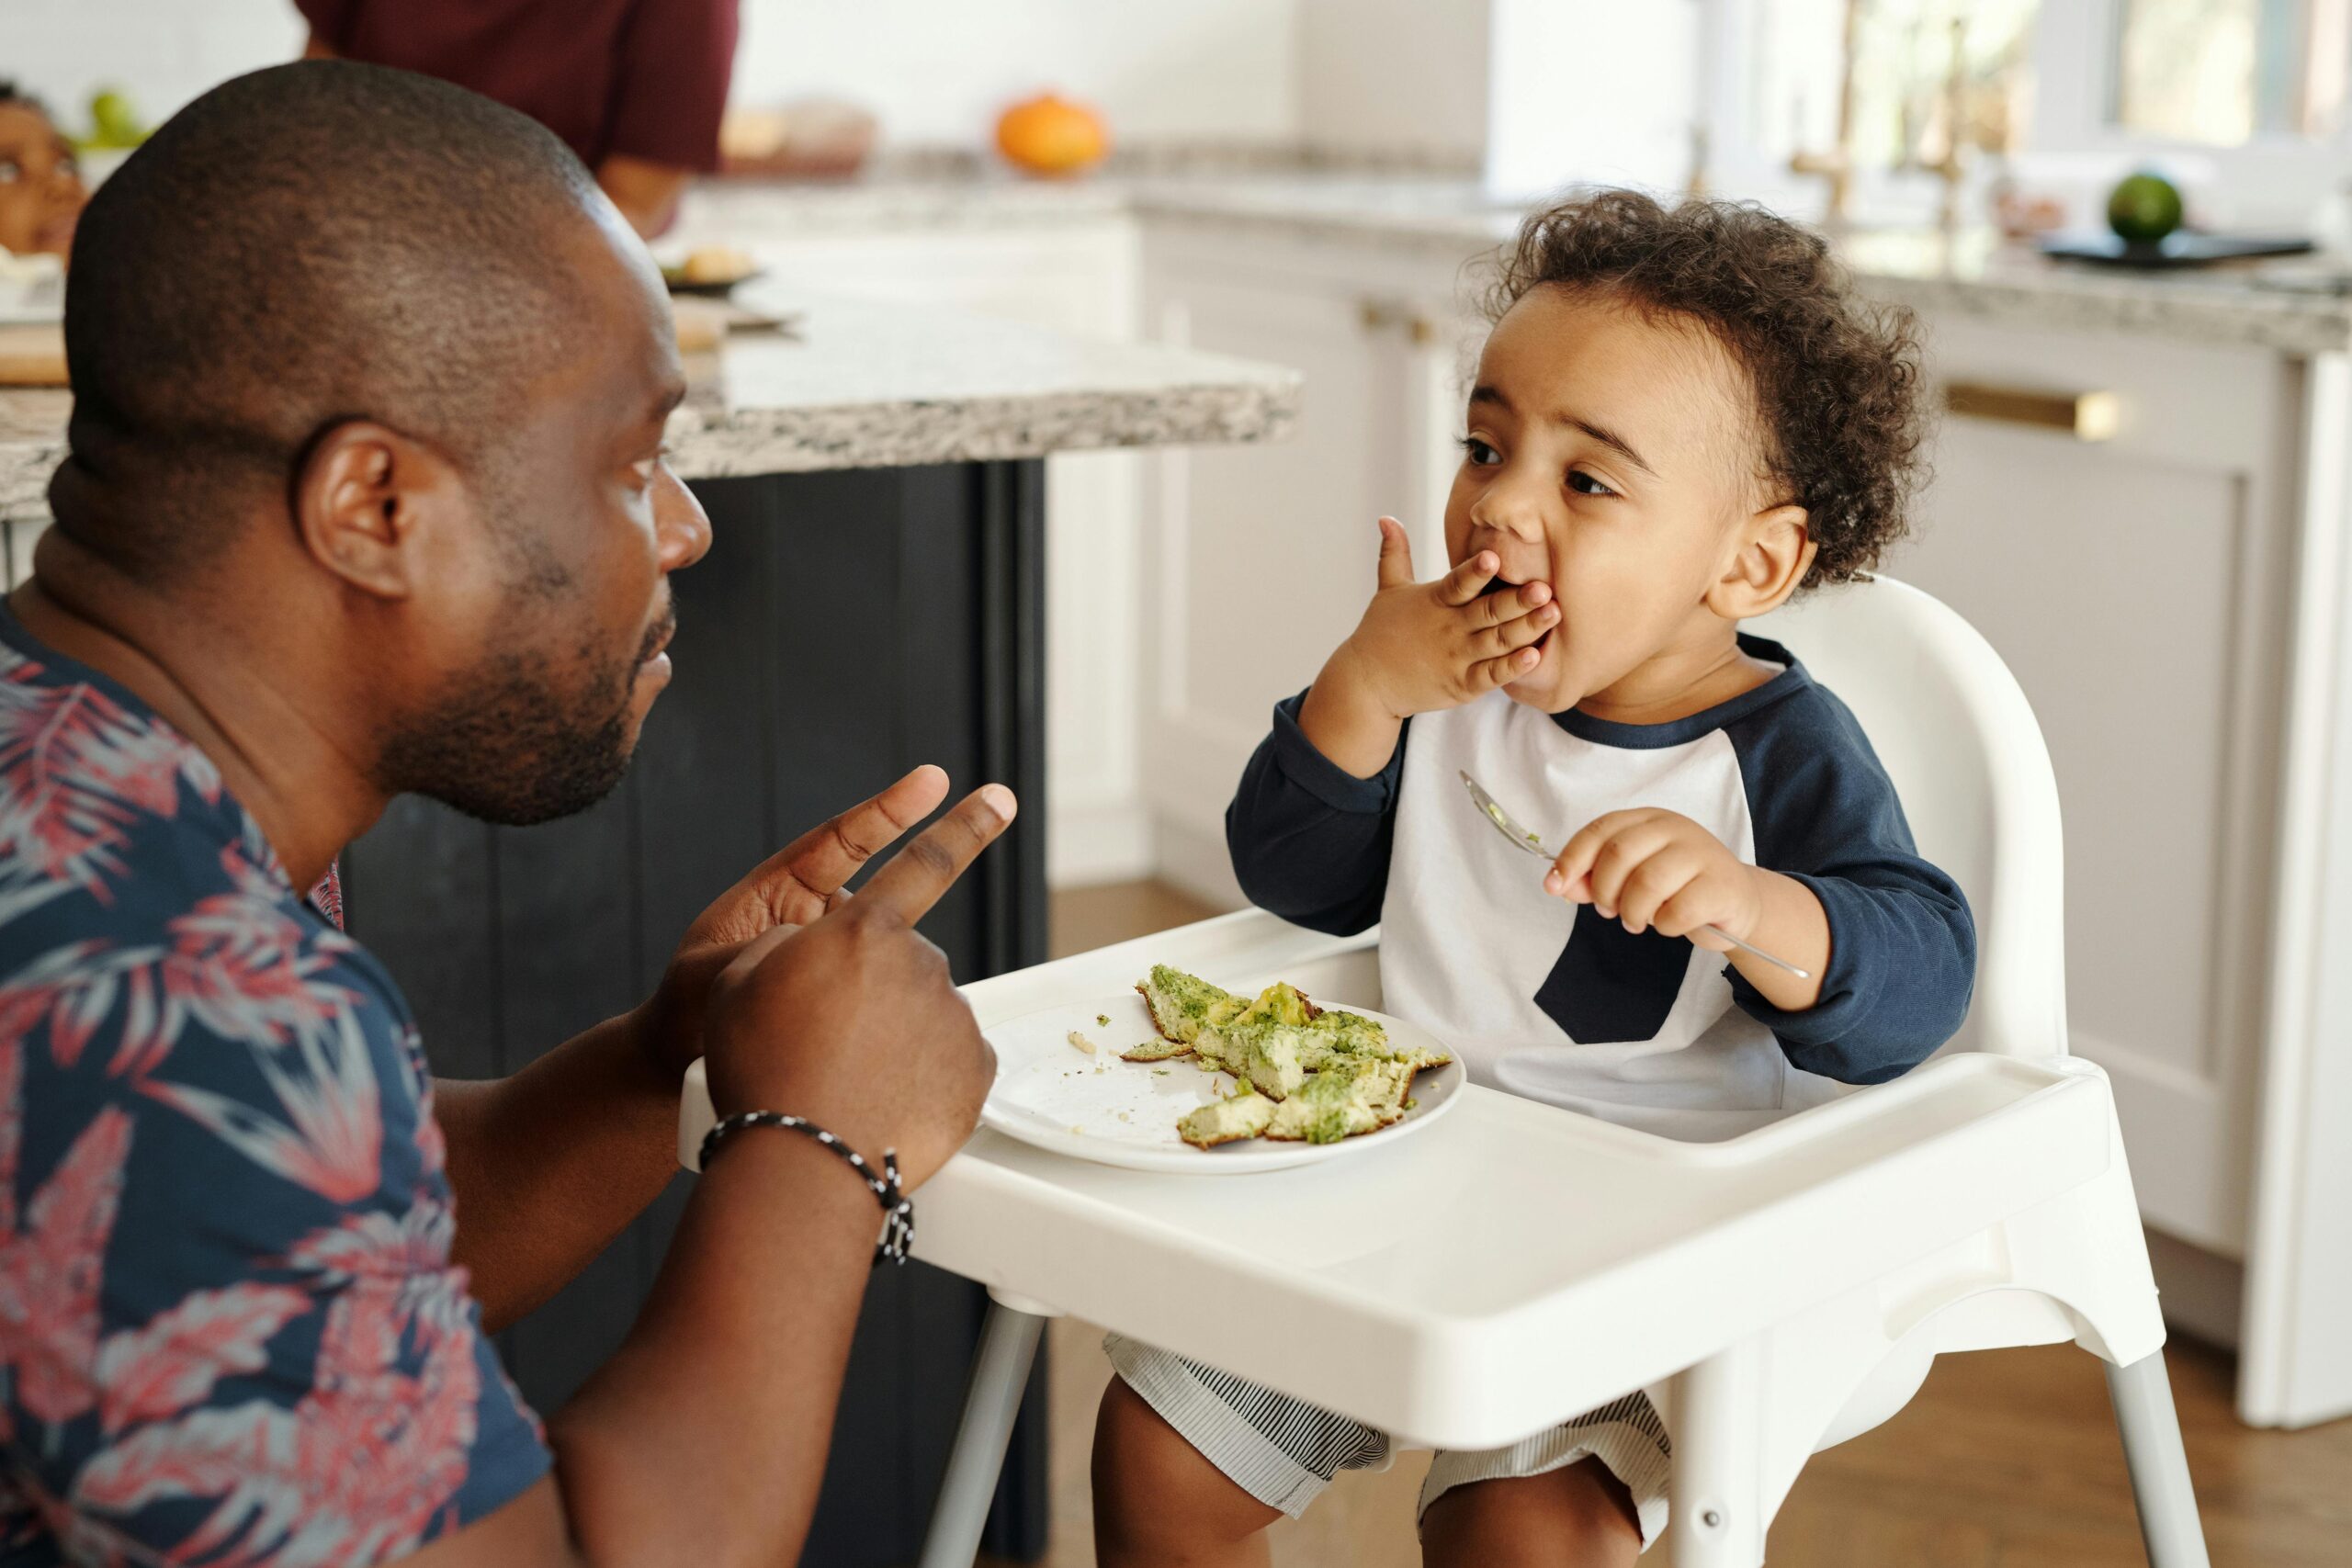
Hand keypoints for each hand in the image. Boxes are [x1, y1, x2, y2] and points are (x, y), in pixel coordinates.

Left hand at [637, 765, 953, 1077]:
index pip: (842, 842)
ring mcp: (842, 952)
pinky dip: (906, 1001)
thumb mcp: (711, 974)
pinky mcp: (858, 991)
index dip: (886, 812)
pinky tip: (904, 1033)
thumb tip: (812, 950)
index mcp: (780, 893)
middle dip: (947, 840)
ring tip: (850, 1009)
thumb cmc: (689, 1010)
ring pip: (894, 945)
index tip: (931, 783)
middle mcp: (820, 916)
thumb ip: (758, 957)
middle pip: (893, 880)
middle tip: (998, 802)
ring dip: (900, 968)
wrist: (687, 1061)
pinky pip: (892, 987)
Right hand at [700, 783, 1013, 1188]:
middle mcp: (922, 965)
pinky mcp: (975, 1072)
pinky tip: (880, 1100)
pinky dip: (921, 1077)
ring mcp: (954, 1019)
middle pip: (902, 964)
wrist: (800, 1161)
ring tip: (845, 1080)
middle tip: (826, 1041)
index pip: (923, 863)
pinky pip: (948, 1060)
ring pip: (925, 1014)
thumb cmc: (761, 1069)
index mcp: (864, 929)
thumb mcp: (736, 982)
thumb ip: (785, 944)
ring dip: (895, 1037)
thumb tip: (809, 947)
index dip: (964, 825)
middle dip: (873, 990)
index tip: (1000, 798)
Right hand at [1326, 517, 1558, 720]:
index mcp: (1434, 601)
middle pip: (1487, 611)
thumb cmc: (1381, 632)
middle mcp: (1448, 628)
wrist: (1368, 683)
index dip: (1475, 571)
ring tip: (1553, 614)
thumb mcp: (1388, 589)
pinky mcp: (1462, 684)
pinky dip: (1512, 667)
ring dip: (1526, 628)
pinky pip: (1491, 675)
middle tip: (1544, 588)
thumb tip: (1386, 517)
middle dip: (1517, 600)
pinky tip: (1534, 655)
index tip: (1495, 557)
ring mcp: (1457, 658)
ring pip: (1498, 641)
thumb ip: (1395, 553)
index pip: (1458, 583)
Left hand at [1545, 807, 1762, 952]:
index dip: (1572, 859)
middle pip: (1619, 854)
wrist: (1736, 903)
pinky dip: (1664, 925)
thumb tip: (1559, 884)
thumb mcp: (1632, 880)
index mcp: (1648, 820)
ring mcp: (1701, 853)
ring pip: (1646, 882)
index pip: (1600, 830)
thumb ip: (1594, 879)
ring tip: (1637, 921)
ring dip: (1633, 912)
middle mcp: (1675, 828)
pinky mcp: (1721, 885)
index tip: (1553, 886)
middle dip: (1604, 890)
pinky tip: (1669, 924)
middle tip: (1609, 910)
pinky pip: (1677, 910)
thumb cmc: (1678, 889)